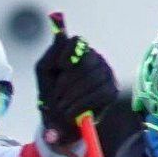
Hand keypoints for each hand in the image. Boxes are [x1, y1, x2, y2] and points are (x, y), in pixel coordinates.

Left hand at [34, 19, 119, 150]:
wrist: (61, 122)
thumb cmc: (52, 95)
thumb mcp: (45, 77)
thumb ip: (49, 57)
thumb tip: (59, 34)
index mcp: (78, 51)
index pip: (76, 41)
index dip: (66, 53)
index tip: (59, 67)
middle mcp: (95, 58)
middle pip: (84, 62)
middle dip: (66, 83)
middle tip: (55, 98)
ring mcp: (106, 72)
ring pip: (91, 79)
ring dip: (72, 97)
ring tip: (61, 108)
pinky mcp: (112, 89)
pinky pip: (100, 94)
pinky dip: (81, 105)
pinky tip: (70, 114)